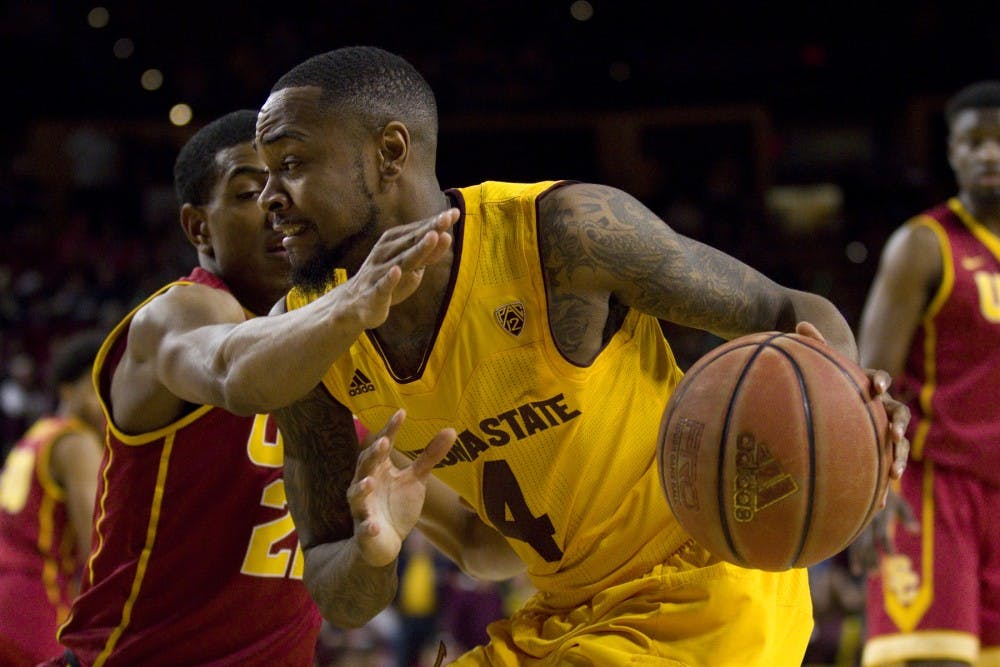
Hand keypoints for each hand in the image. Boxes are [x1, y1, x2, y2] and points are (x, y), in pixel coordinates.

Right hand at [343, 209, 458, 329]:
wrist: (354, 305)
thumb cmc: (388, 279)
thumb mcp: (411, 266)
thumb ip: (429, 254)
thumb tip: (447, 236)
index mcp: (393, 243)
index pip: (418, 231)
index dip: (436, 223)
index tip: (455, 213)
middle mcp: (385, 253)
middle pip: (412, 241)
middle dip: (430, 229)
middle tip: (447, 217)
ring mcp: (378, 272)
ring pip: (401, 260)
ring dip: (417, 249)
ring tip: (432, 236)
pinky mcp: (373, 293)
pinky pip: (382, 286)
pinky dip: (389, 279)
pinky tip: (396, 271)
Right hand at [347, 409, 455, 566]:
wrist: (384, 542)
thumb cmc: (396, 504)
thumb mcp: (415, 479)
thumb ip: (429, 456)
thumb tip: (451, 430)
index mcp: (379, 469)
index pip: (383, 445)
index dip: (391, 429)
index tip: (401, 413)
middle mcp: (366, 485)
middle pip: (366, 466)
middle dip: (373, 455)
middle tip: (384, 442)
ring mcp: (363, 509)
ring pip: (356, 496)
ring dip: (361, 488)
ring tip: (370, 481)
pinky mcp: (365, 532)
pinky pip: (364, 529)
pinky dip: (367, 527)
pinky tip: (373, 525)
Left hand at [795, 321, 910, 480]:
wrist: (839, 408)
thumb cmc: (829, 383)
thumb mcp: (822, 365)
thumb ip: (815, 346)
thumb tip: (800, 323)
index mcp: (869, 388)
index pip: (880, 380)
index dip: (879, 382)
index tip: (873, 387)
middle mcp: (881, 410)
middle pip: (897, 415)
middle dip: (898, 425)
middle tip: (894, 433)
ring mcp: (882, 435)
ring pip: (898, 446)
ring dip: (898, 458)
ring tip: (893, 473)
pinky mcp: (877, 456)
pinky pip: (882, 472)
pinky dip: (881, 488)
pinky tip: (875, 505)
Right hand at [848, 486, 918, 575]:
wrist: (865, 480)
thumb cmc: (887, 493)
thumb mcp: (899, 502)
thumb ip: (907, 517)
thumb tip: (915, 532)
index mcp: (878, 515)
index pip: (882, 533)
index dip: (887, 544)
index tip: (891, 556)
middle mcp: (866, 521)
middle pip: (868, 542)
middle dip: (871, 557)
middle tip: (876, 573)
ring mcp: (857, 524)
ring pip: (858, 544)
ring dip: (862, 559)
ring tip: (867, 574)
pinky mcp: (851, 526)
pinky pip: (851, 543)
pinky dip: (854, 556)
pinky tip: (856, 569)